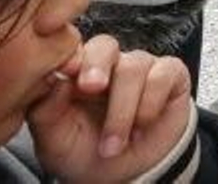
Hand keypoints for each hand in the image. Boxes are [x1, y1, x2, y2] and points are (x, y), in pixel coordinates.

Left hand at [27, 35, 192, 182]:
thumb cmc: (88, 154)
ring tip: (114, 144)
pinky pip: (162, 76)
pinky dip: (150, 106)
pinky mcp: (171, 74)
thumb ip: (46, 110)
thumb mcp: (55, 141)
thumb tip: (53, 80)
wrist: (128, 175)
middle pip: (105, 45)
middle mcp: (109, 65)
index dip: (70, 57)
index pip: (72, 50)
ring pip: (133, 68)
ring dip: (123, 111)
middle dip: (97, 66)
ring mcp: (141, 67)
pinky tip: (140, 128)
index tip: (65, 71)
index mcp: (76, 74)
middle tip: (91, 89)